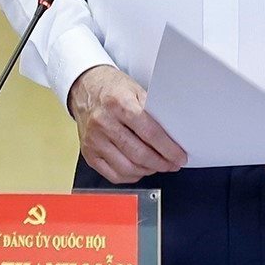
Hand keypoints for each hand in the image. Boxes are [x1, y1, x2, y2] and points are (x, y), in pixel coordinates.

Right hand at [68, 66, 187, 183]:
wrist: (85, 89)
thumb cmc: (112, 89)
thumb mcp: (136, 90)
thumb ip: (152, 111)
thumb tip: (172, 134)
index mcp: (119, 104)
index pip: (150, 133)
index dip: (169, 149)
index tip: (179, 156)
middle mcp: (104, 123)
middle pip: (139, 154)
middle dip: (161, 163)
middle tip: (172, 164)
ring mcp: (94, 140)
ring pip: (127, 168)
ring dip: (148, 171)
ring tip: (158, 166)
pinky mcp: (88, 154)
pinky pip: (113, 175)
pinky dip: (131, 176)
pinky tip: (140, 169)